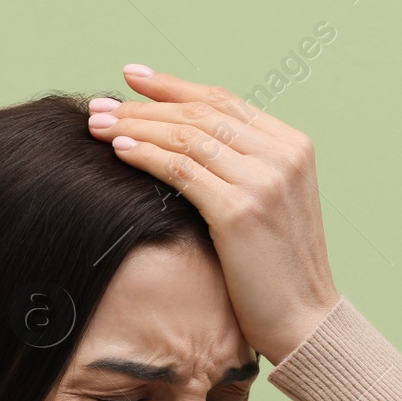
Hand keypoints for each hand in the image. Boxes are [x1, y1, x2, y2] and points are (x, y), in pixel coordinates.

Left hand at [85, 65, 340, 363]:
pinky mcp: (240, 210)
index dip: (173, 86)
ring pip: (187, 137)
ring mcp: (264, 181)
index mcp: (293, 146)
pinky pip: (181, 170)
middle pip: (201, 114)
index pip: (224, 101)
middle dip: (144, 105)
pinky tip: (119, 150)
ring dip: (136, 126)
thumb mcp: (269, 206)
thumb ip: (242, 168)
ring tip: (97, 125)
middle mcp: (282, 155)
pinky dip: (146, 155)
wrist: (304, 322)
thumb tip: (182, 140)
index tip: (132, 78)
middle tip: (100, 104)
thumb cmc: (277, 273)